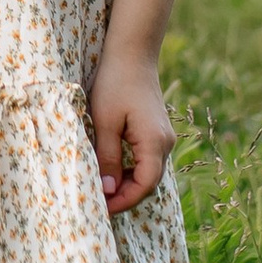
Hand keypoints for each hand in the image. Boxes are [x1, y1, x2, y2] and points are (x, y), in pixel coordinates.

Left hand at [86, 43, 174, 215]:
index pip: (144, 185)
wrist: (132, 54)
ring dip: (126, 184)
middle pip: (148, 183)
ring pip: (147, 173)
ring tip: (100, 189)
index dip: (123, 201)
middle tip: (97, 203)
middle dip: (124, 196)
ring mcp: (163, 137)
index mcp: (154, 142)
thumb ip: (107, 157)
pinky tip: (110, 170)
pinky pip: (145, 160)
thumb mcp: (105, 122)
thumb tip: (108, 190)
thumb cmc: (115, 84)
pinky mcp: (156, 132)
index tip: (100, 208)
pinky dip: (129, 171)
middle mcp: (165, 143)